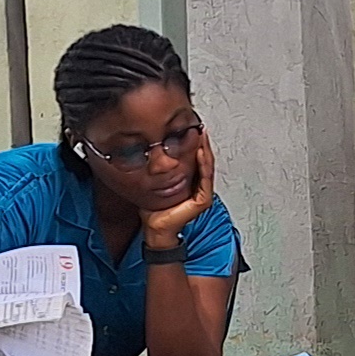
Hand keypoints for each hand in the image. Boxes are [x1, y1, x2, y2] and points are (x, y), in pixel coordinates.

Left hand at [142, 129, 219, 251]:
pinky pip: (205, 179)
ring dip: (205, 150)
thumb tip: (147, 151)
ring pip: (207, 167)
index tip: (191, 128)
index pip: (196, 159)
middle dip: (202, 143)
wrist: (155, 227)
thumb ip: (157, 169)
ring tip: (201, 136)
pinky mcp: (202, 200)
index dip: (195, 143)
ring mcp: (203, 193)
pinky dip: (203, 165)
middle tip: (199, 128)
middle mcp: (199, 186)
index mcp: (190, 182)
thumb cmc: (155, 210)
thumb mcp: (155, 182)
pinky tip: (199, 152)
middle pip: (204, 160)